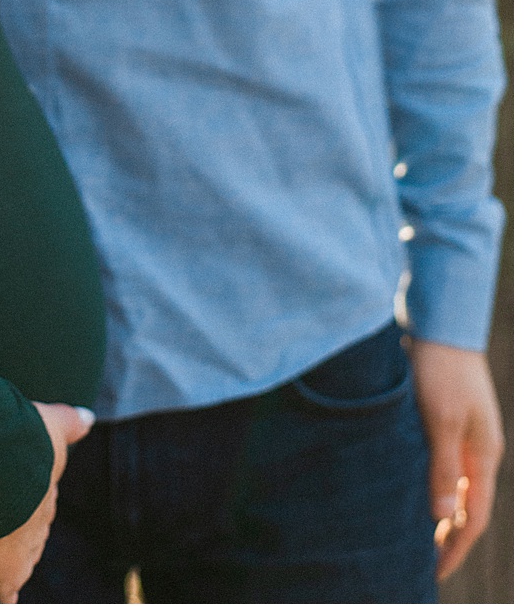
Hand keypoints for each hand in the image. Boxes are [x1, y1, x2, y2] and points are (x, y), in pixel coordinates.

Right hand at [0, 402, 92, 602]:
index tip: (15, 503)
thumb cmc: (20, 443)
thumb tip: (88, 416)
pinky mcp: (1, 572)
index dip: (25, 505)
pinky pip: (4, 594)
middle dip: (15, 536)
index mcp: (44, 496)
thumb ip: (68, 423)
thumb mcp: (50, 426)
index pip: (38, 506)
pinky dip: (2, 598)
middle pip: (27, 537)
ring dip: (3, 563)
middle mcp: (36, 527)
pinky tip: (1, 600)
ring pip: (17, 562)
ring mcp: (20, 553)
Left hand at [412, 339, 503, 578]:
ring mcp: (466, 436)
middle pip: (467, 506)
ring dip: (440, 514)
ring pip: (455, 488)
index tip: (435, 572)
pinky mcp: (446, 421)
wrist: (440, 323)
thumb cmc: (440, 369)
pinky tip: (411, 492)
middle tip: (423, 564)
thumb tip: (444, 516)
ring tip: (415, 537)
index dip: (455, 546)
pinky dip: (432, 487)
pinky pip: (444, 467)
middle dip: (449, 537)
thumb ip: (442, 468)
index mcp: (483, 456)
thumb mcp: (439, 420)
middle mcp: (478, 451)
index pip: (474, 516)